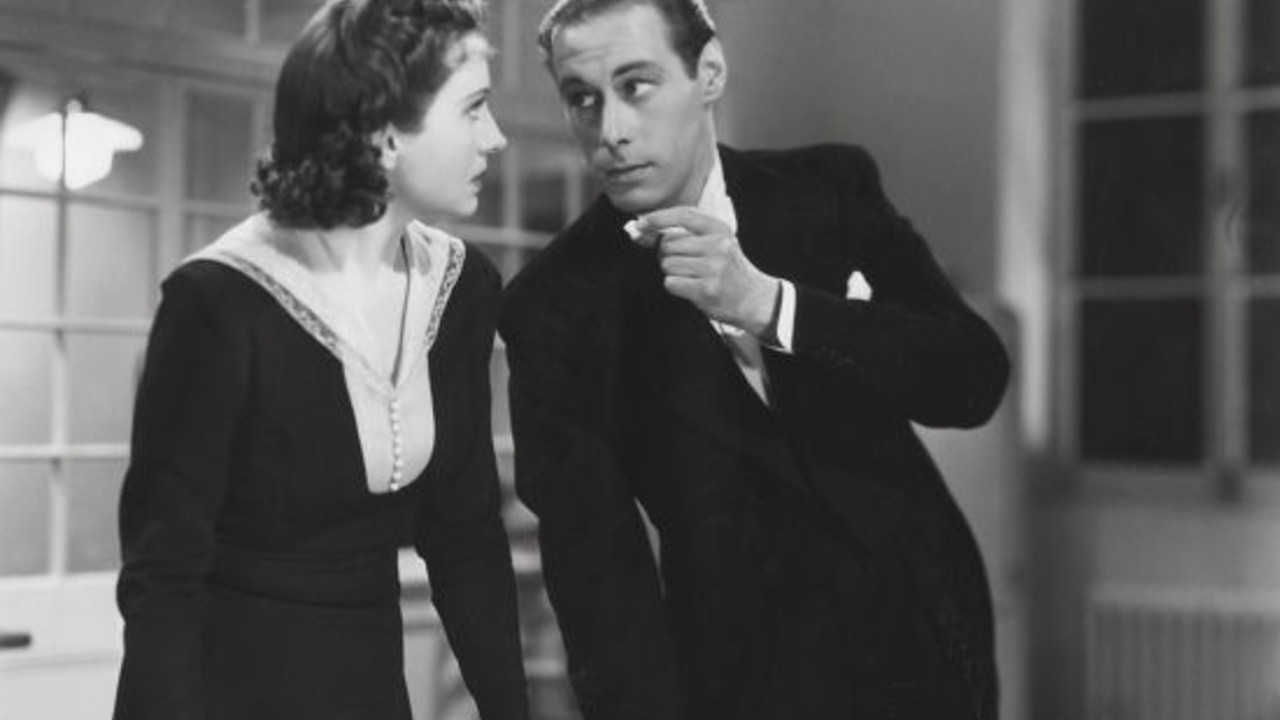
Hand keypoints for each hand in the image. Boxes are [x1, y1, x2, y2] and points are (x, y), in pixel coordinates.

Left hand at [633, 207, 779, 337]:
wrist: (754, 298)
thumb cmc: (730, 270)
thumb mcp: (718, 243)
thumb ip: (688, 234)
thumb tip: (644, 231)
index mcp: (719, 230)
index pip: (683, 215)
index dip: (658, 218)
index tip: (641, 223)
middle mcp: (717, 246)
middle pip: (669, 244)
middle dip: (668, 255)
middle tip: (685, 264)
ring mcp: (712, 268)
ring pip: (668, 264)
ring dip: (673, 272)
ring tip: (692, 276)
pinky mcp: (706, 289)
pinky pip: (671, 283)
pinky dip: (676, 286)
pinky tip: (692, 287)